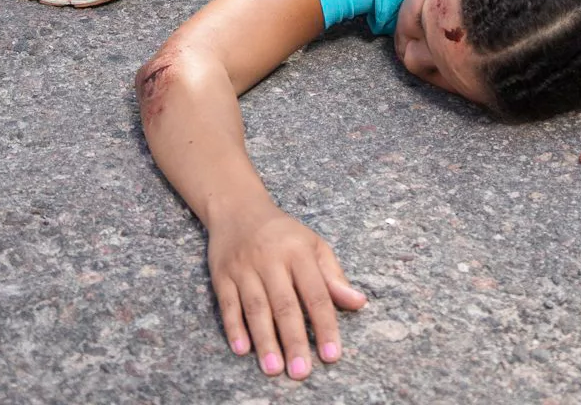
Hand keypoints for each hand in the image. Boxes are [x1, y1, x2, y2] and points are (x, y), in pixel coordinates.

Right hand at [208, 204, 366, 378]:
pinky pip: (228, 304)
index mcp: (298, 252)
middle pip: (285, 304)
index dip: (325, 325)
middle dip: (294, 340)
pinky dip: (234, 327)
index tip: (332, 355)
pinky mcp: (221, 275)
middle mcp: (270, 259)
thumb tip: (359, 303)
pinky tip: (242, 349)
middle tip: (301, 371)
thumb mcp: (313, 246)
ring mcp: (244, 267)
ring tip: (273, 368)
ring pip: (256, 307)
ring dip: (265, 340)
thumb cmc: (283, 233)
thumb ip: (334, 277)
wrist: (238, 209)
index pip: (316, 294)